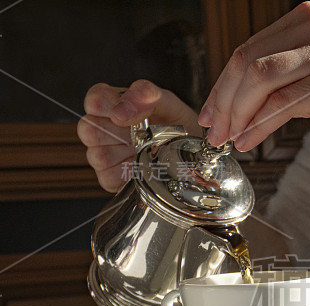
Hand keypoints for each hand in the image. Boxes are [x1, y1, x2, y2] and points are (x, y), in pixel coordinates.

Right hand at [77, 79, 201, 191]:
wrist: (194, 155)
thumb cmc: (178, 126)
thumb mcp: (168, 104)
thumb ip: (146, 95)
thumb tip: (121, 110)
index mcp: (116, 104)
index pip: (94, 100)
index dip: (105, 107)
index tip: (122, 117)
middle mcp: (105, 128)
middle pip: (87, 130)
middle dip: (112, 134)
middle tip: (137, 137)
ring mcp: (105, 153)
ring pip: (96, 156)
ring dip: (123, 156)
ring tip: (144, 151)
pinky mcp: (111, 178)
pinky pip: (108, 177)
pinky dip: (128, 174)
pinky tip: (142, 167)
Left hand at [200, 1, 309, 150]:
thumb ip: (285, 83)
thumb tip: (243, 110)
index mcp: (307, 17)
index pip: (248, 48)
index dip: (222, 83)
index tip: (211, 111)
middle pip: (246, 60)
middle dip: (223, 99)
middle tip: (212, 129)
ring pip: (259, 77)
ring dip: (236, 112)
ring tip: (227, 138)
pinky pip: (284, 101)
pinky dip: (260, 123)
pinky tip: (249, 140)